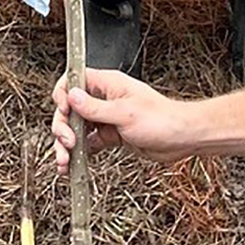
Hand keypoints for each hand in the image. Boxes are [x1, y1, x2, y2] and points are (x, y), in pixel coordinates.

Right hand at [52, 68, 199, 174]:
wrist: (182, 138)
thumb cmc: (162, 119)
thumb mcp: (125, 113)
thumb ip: (95, 107)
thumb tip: (71, 96)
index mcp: (108, 84)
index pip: (74, 80)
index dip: (63, 94)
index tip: (64, 110)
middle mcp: (104, 99)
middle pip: (70, 108)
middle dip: (62, 126)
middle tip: (67, 141)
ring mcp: (106, 118)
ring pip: (76, 128)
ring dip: (66, 144)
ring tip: (64, 160)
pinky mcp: (110, 135)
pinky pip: (87, 143)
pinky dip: (78, 153)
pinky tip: (71, 164)